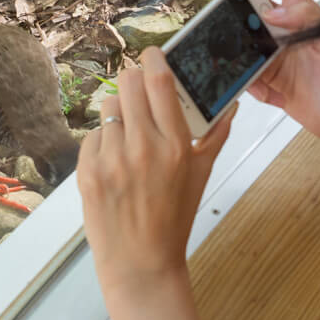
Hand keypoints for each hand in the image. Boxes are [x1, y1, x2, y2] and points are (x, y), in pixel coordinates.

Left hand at [78, 47, 234, 298]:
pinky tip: (113, 164)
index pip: (159, 81)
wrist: (140, 262)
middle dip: (133, 82)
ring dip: (117, 114)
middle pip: (127, 82)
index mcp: (176, 145)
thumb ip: (215, 134)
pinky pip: (92, 136)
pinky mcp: (87, 172)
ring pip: (107, 107)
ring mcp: (111, 160)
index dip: (153, 60)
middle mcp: (143, 147)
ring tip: (127, 138)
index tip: (152, 56)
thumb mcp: (202, 175)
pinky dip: (102, 143)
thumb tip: (231, 103)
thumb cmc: (174, 218)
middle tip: (138, 94)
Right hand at [225, 0, 319, 138]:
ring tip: (259, 74)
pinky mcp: (264, 77)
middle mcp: (281, 28)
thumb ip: (307, 18)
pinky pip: (244, 74)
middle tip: (229, 33)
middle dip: (233, 17)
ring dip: (240, 57)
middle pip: (247, 8)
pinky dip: (252, 85)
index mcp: (299, 10)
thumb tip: (272, 13)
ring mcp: (270, 52)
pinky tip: (272, 94)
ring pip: (241, 43)